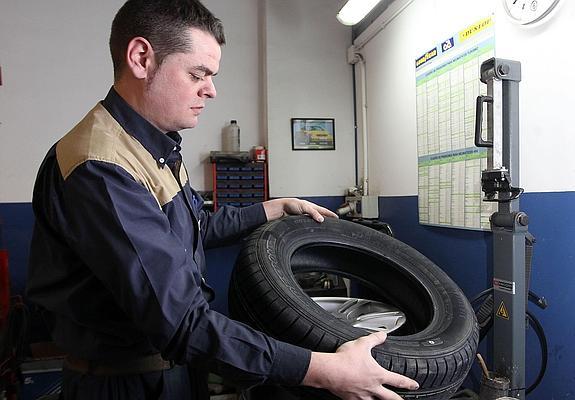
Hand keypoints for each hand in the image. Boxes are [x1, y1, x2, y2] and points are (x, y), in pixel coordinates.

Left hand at [262, 198, 337, 222]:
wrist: (280, 209)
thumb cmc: (290, 204)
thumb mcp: (304, 207)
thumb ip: (313, 213)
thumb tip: (321, 219)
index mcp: (312, 207)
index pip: (324, 211)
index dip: (331, 215)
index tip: (337, 218)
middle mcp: (309, 212)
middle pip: (321, 216)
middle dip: (327, 219)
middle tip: (334, 223)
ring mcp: (305, 217)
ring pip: (315, 221)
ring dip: (320, 224)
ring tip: (325, 227)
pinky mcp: (300, 222)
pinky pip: (308, 225)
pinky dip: (312, 227)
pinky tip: (313, 230)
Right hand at [302, 332, 418, 399]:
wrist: (329, 371)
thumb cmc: (344, 360)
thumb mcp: (361, 344)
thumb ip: (374, 339)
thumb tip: (382, 335)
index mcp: (377, 375)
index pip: (398, 380)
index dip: (408, 383)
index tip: (415, 385)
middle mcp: (372, 388)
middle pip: (390, 398)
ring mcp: (362, 395)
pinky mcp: (351, 399)